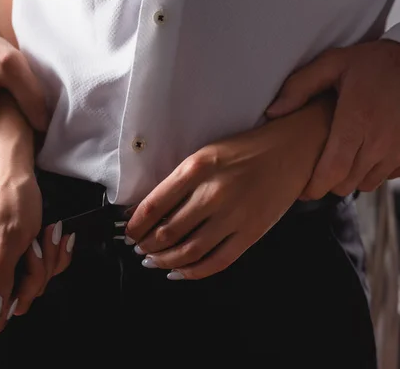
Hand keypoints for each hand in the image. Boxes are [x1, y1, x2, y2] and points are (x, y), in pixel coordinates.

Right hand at [0, 168, 40, 334]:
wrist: (14, 174)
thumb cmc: (9, 199)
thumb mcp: (10, 238)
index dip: (6, 312)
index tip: (20, 287)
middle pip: (18, 302)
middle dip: (36, 274)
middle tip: (34, 246)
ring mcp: (3, 267)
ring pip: (35, 285)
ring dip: (47, 259)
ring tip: (41, 233)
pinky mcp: (19, 259)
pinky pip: (44, 270)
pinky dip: (53, 253)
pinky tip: (48, 234)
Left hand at [125, 98, 333, 279]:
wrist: (294, 149)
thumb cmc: (246, 150)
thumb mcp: (206, 154)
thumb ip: (179, 180)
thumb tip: (149, 209)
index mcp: (197, 168)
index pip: (154, 204)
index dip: (136, 224)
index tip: (128, 232)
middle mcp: (213, 193)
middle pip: (168, 232)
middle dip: (147, 246)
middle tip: (139, 248)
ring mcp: (234, 216)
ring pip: (189, 251)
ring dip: (165, 261)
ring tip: (154, 261)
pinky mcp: (252, 233)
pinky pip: (217, 261)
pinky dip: (194, 272)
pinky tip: (181, 272)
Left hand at [267, 39, 399, 198]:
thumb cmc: (375, 62)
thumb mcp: (332, 63)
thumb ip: (299, 87)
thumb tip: (273, 112)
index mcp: (356, 121)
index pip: (332, 171)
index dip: (314, 187)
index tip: (302, 190)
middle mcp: (380, 140)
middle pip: (345, 184)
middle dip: (327, 184)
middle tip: (315, 172)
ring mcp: (398, 149)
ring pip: (366, 184)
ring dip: (349, 179)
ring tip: (339, 161)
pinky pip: (386, 177)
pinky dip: (372, 172)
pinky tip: (363, 155)